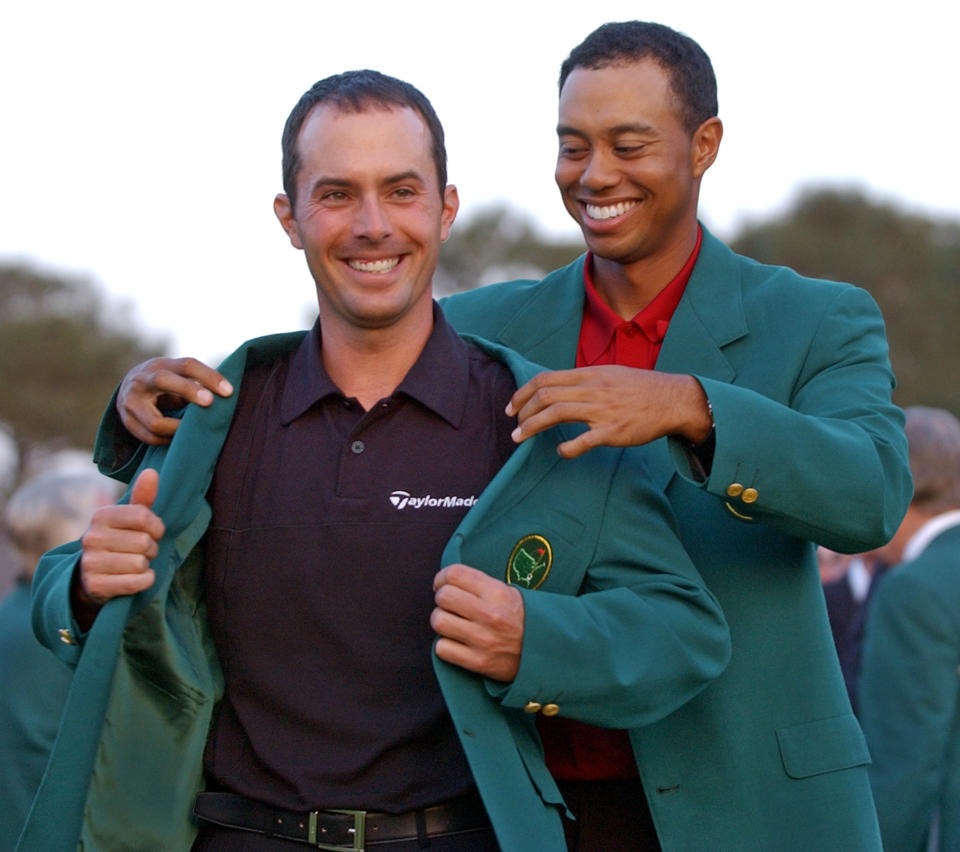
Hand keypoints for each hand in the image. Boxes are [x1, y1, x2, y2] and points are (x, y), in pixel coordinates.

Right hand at [78, 468, 164, 606]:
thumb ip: (142, 498)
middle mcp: (91, 537)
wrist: (93, 576)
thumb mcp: (129, 518)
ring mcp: (91, 563)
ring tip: (134, 564)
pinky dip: (144, 581)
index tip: (154, 532)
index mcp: (101, 516)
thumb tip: (151, 472)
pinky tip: (135, 578)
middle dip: (151, 549)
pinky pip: (136, 583)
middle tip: (141, 552)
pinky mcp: (96, 586)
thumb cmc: (119, 541)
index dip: (157, 527)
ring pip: (141, 564)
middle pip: (144, 542)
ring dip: (146, 566)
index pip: (143, 516)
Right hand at [118, 357, 232, 444]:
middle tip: (210, 402)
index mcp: (160, 366)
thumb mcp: (178, 377)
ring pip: (156, 422)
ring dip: (179, 429)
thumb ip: (197, 384)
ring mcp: (130, 403)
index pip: (187, 366)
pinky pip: (151, 438)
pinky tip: (180, 438)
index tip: (229, 391)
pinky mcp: (128, 423)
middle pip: (163, 381)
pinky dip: (169, 440)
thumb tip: (225, 397)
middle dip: (188, 391)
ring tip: (195, 430)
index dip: (209, 376)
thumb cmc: (166, 384)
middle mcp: (142, 381)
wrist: (127, 391)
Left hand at [431, 563, 524, 681]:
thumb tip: (448, 581)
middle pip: (443, 596)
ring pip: (439, 621)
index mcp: (497, 592)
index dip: (442, 577)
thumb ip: (480, 585)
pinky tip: (457, 643)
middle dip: (443, 599)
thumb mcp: (510, 593)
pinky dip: (445, 646)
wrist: (546, 653)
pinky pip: (442, 648)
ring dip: (442, 621)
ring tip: (453, 623)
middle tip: (450, 604)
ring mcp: (483, 639)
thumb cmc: (523, 619)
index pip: (455, 574)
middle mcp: (489, 614)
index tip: (443, 583)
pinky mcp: (478, 662)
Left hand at [505, 366, 711, 457]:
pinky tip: (561, 452)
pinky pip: (583, 440)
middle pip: (545, 396)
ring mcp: (602, 409)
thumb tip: (557, 389)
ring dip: (532, 427)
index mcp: (589, 374)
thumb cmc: (640, 389)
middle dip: (523, 412)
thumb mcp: (609, 374)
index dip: (523, 393)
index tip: (512, 407)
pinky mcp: (613, 430)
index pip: (545, 379)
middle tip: (514, 427)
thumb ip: (583, 380)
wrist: (673, 400)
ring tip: (520, 439)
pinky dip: (566, 448)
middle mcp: (592, 389)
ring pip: (557, 414)